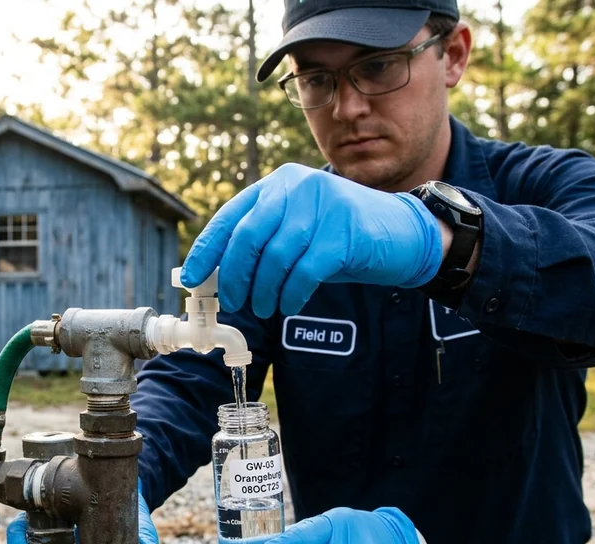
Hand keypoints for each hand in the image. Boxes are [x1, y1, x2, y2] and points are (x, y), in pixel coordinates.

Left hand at [180, 164, 443, 317]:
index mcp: (278, 184)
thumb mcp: (297, 232)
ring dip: (264, 290)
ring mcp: (322, 205)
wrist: (402, 234)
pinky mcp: (343, 231)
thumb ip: (262, 245)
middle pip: (248, 237)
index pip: (230, 217)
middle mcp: (297, 187)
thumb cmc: (340, 238)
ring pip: (275, 257)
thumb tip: (219, 278)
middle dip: (235, 277)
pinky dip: (291, 293)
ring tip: (264, 308)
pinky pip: (304, 271)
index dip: (207, 251)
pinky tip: (288, 304)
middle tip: (233, 303)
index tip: (192, 279)